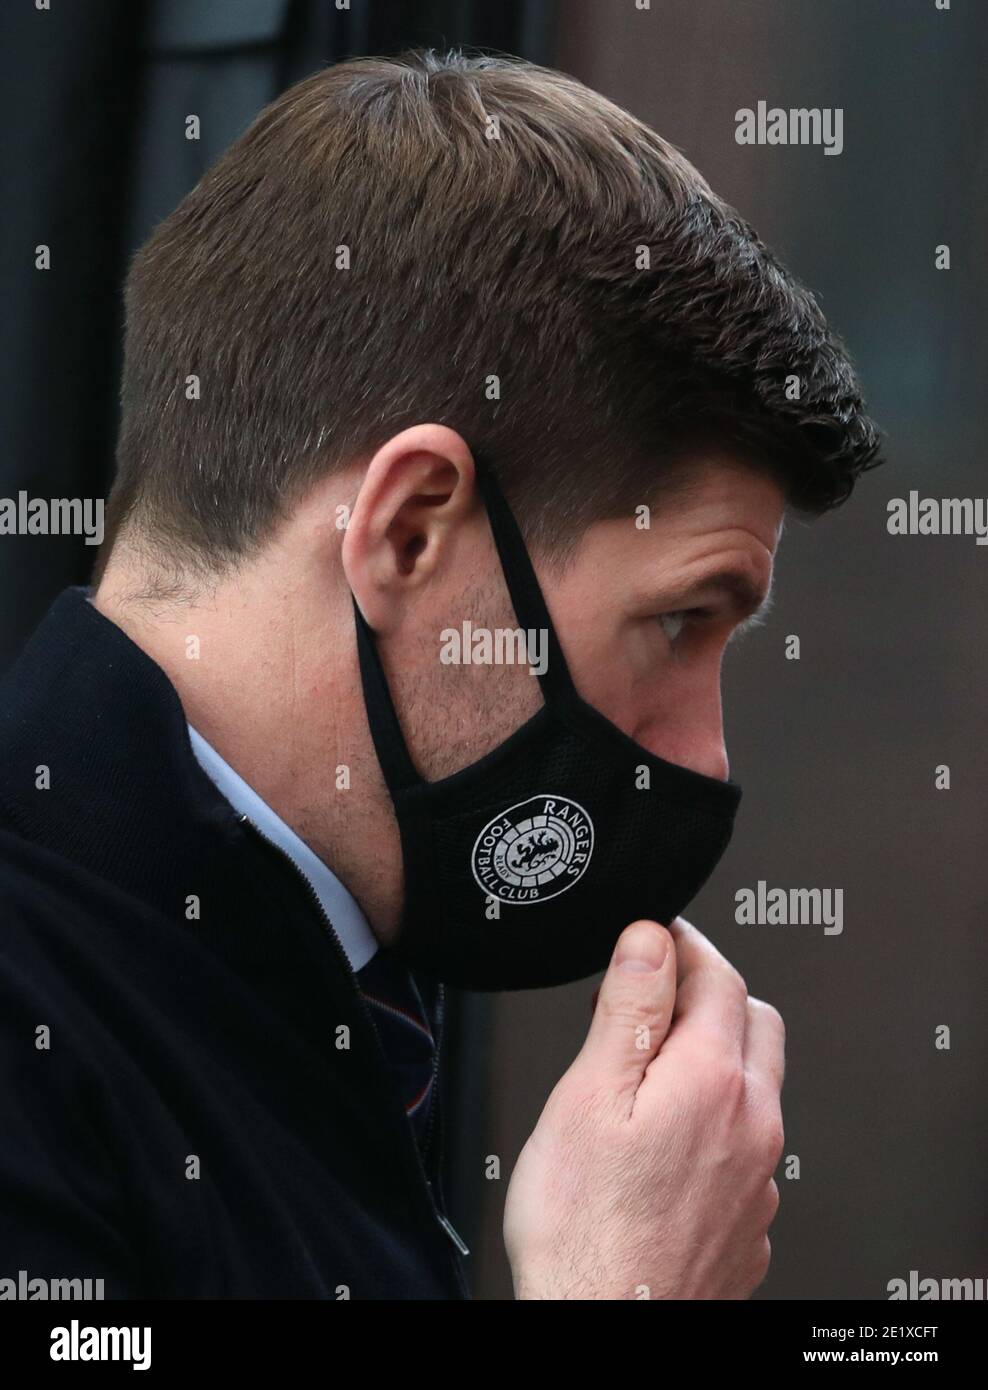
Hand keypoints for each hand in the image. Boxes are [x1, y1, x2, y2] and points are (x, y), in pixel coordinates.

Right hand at [503, 916, 784, 1298]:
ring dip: (716, 1059)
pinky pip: (748, 1149)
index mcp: (713, 1082)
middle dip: (711, 994)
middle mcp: (753, 1126)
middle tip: (654, 996)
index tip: (657, 937)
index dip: (686, 946)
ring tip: (649, 1071)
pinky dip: (717, 1123)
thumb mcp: (588, 1095)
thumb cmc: (586, 1231)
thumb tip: (651, 940)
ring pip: (755, 1089)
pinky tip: (668, 1143)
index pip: (722, 977)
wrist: (608, 1328)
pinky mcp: (749, 1224)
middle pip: (755, 1024)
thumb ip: (630, 1009)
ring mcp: (758, 1181)